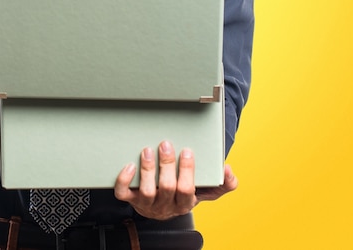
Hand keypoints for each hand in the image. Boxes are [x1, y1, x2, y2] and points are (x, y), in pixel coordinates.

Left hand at [113, 141, 237, 219]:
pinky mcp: (131, 199)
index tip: (187, 151)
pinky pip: (123, 193)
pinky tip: (129, 165)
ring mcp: (147, 203)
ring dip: (147, 170)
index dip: (187, 171)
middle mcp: (166, 206)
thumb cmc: (184, 192)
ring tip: (148, 151)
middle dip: (167, 165)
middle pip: (168, 188)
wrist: (162, 207)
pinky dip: (124, 179)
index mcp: (185, 203)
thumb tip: (228, 170)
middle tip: (166, 145)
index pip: (187, 191)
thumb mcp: (206, 191)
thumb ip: (223, 183)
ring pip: (147, 191)